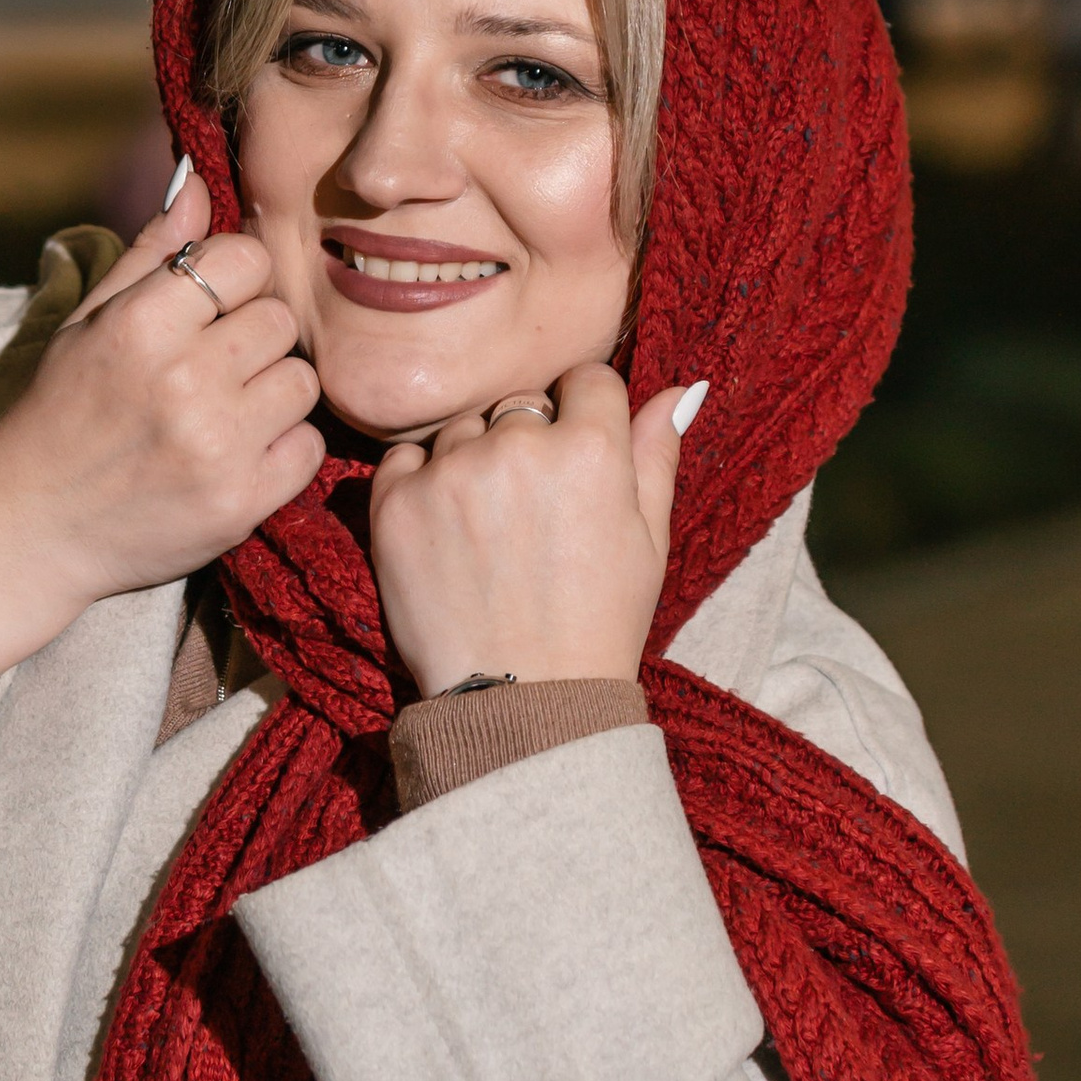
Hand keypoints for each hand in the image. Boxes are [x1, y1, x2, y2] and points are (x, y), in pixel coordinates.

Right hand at [0, 172, 324, 683]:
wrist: (33, 526)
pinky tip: (237, 454)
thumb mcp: (90, 322)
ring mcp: (216, 445)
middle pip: (280, 320)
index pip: (246, 259)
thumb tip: (199, 182)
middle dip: (253, 338)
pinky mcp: (240, 503)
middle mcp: (183, 380)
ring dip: (272, 393)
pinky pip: (308, 446)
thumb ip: (152, 253)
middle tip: (213, 367)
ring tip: (225, 412)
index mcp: (142, 324)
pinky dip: (282, 450)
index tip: (212, 307)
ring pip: (303, 382)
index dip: (235, 279)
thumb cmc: (63, 411)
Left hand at [367, 363, 694, 697]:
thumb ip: (656, 454)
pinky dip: (421, 484)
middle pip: (521, 404)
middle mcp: (518, 446)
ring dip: (474, 461)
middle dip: (529, 442)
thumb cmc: (597, 622)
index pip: (587, 380)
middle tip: (533, 513)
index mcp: (590, 449)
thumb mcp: (649, 540)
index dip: (587, 417)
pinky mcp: (395, 503)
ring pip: (463, 429)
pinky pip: (405, 459)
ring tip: (490, 531)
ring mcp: (451, 472)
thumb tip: (685, 384)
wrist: (522, 700)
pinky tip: (447, 534)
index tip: (578, 460)